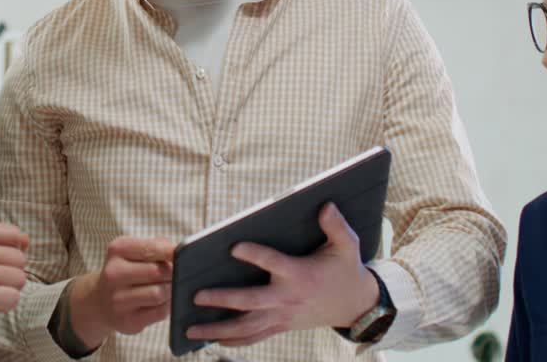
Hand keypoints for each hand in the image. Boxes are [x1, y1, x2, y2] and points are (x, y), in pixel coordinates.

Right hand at [64, 236, 176, 349]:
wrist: (100, 301)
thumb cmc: (127, 271)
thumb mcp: (134, 251)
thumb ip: (158, 246)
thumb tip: (182, 250)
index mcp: (117, 250)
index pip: (151, 248)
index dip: (172, 252)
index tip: (184, 253)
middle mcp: (113, 273)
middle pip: (157, 271)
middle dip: (173, 273)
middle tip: (176, 274)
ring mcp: (118, 299)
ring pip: (158, 293)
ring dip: (170, 291)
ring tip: (168, 287)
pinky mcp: (127, 321)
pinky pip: (159, 312)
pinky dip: (166, 306)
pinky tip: (162, 302)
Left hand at [187, 203, 378, 346]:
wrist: (356, 305)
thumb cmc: (345, 270)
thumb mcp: (347, 245)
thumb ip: (336, 226)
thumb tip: (325, 205)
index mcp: (299, 274)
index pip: (272, 263)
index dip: (254, 255)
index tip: (233, 247)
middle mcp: (287, 298)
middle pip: (250, 302)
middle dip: (223, 299)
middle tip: (197, 295)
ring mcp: (282, 316)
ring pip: (246, 326)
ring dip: (217, 329)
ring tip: (190, 328)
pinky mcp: (281, 326)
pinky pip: (254, 337)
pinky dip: (232, 341)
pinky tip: (211, 340)